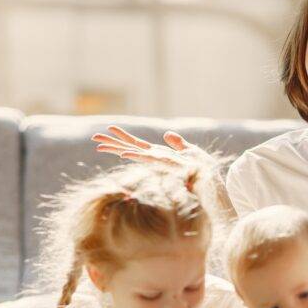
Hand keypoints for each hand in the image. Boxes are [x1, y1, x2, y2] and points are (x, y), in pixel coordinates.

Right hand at [92, 125, 210, 167]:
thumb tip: (167, 134)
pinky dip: (136, 155)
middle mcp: (155, 157)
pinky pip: (147, 159)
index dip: (123, 138)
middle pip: (129, 148)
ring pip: (134, 152)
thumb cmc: (202, 167)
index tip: (109, 130)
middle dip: (113, 143)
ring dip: (118, 148)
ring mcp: (159, 161)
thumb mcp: (189, 151)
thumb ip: (178, 143)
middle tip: (95, 138)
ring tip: (101, 144)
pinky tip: (125, 153)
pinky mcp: (165, 164)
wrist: (212, 177)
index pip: (137, 144)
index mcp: (159, 154)